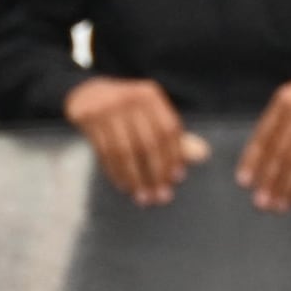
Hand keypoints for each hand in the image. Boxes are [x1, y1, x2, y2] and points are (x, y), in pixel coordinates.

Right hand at [64, 74, 203, 205]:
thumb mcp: (151, 114)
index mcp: (151, 95)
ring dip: (135, 178)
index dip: (175, 155)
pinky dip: (116, 173)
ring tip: (143, 197)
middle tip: (161, 196)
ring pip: (125, 151)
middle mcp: (130, 98)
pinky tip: (124, 186)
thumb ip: (174, 136)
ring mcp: (108, 108)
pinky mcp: (89, 118)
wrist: (87, 92)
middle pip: (148, 143)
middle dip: (156, 173)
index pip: (168, 129)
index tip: (177, 178)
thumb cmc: (127, 109)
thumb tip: (203, 155)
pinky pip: (105, 153)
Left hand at [237, 57, 290, 209]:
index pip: (264, 135)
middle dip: (270, 180)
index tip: (244, 182)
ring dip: (289, 188)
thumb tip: (258, 160)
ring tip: (280, 205)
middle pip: (282, 152)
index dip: (253, 161)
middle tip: (261, 202)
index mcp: (285, 100)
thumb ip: (278, 122)